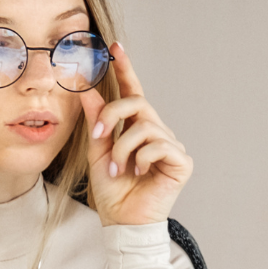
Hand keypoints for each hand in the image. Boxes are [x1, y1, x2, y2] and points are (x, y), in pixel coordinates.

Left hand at [79, 44, 191, 226]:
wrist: (123, 221)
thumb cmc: (112, 191)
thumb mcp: (97, 150)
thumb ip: (96, 121)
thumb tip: (86, 90)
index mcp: (137, 128)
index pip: (133, 92)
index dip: (126, 69)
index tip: (115, 47)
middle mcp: (157, 132)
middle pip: (137, 103)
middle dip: (112, 115)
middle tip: (98, 135)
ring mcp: (171, 146)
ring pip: (145, 126)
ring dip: (123, 148)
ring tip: (117, 168)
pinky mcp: (181, 162)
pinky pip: (159, 145)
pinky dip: (141, 158)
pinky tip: (139, 173)